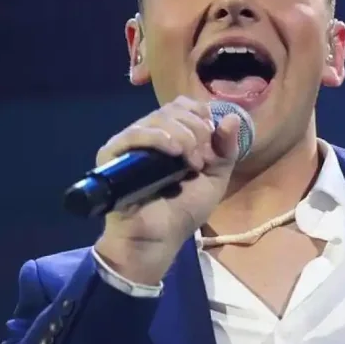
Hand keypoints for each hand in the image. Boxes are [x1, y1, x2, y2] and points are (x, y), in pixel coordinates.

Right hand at [93, 96, 241, 283]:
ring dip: (183, 135)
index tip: (211, 145)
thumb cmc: (184, 211)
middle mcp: (150, 134)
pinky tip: (174, 150)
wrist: (159, 238)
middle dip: (197, 130)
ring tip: (191, 164)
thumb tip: (232, 117)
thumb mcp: (215, 178)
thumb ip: (226, 149)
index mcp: (172, 135)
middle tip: (201, 161)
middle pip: (174, 109)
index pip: (185, 105)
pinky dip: (158, 137)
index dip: (202, 118)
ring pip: (158, 117)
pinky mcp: (112, 154)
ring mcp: (129, 143)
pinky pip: (134, 133)